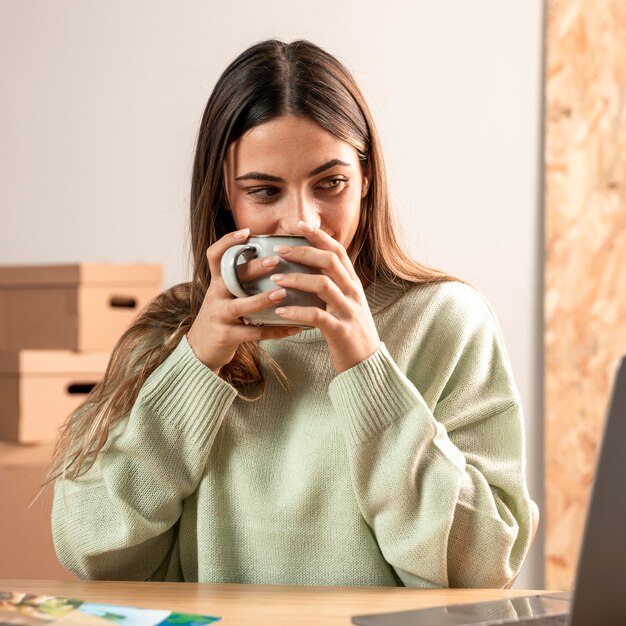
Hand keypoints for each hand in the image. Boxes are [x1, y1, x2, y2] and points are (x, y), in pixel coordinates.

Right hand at [187, 228, 303, 372]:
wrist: (201, 349)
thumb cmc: (222, 317)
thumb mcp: (225, 295)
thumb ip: (242, 280)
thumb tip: (272, 258)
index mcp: (217, 282)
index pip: (215, 256)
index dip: (228, 242)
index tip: (248, 232)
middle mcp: (216, 296)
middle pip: (230, 277)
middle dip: (252, 268)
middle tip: (275, 260)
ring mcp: (219, 316)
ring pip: (240, 306)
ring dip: (261, 299)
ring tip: (282, 293)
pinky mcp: (226, 336)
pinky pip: (253, 334)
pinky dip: (275, 331)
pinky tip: (294, 327)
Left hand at [270, 221, 380, 372]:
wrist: (366, 364)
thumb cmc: (349, 332)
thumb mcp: (345, 304)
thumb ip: (333, 286)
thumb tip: (309, 269)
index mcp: (353, 283)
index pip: (337, 251)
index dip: (319, 235)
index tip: (299, 224)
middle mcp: (353, 292)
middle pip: (330, 261)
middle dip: (303, 252)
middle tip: (279, 251)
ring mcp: (348, 310)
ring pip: (323, 285)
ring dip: (296, 279)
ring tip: (275, 280)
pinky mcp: (340, 330)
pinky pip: (316, 316)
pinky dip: (296, 312)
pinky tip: (280, 313)